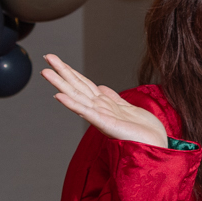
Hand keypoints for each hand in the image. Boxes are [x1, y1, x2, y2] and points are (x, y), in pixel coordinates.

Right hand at [43, 54, 168, 146]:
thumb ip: (112, 98)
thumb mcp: (127, 107)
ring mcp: (100, 116)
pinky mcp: (106, 124)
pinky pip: (87, 112)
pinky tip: (59, 96)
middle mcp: (99, 109)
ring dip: (60, 84)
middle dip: (61, 72)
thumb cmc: (142, 129)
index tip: (56, 59)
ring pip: (77, 97)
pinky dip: (73, 104)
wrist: (155, 143)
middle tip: (46, 57)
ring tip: (46, 72)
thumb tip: (102, 87)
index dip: (70, 71)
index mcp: (104, 103)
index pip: (83, 83)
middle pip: (76, 87)